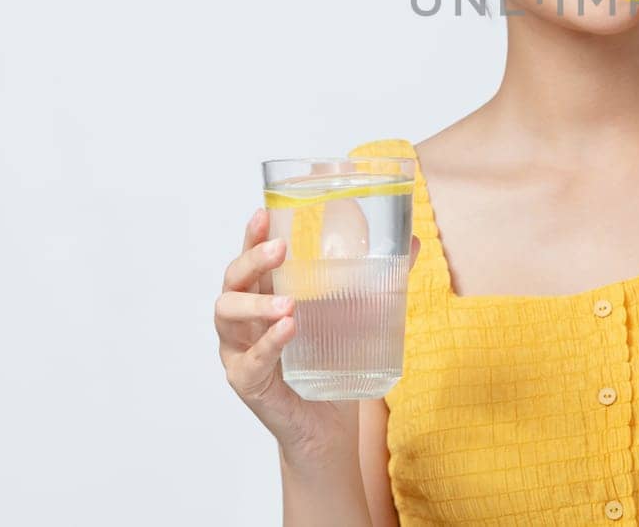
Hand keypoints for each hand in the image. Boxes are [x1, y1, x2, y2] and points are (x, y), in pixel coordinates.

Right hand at [214, 206, 419, 466]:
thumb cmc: (333, 363)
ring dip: (256, 303)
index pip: (250, 258)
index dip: (251, 235)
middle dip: (252, 260)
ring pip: (228, 316)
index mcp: (264, 296)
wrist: (328, 427)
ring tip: (288, 302)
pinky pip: (250, 360)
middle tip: (281, 249)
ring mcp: (239, 351)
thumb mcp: (356, 316)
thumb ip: (379, 280)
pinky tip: (288, 329)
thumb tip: (411, 240)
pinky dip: (268, 343)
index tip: (263, 212)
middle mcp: (244, 320)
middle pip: (232, 281)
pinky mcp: (247, 382)